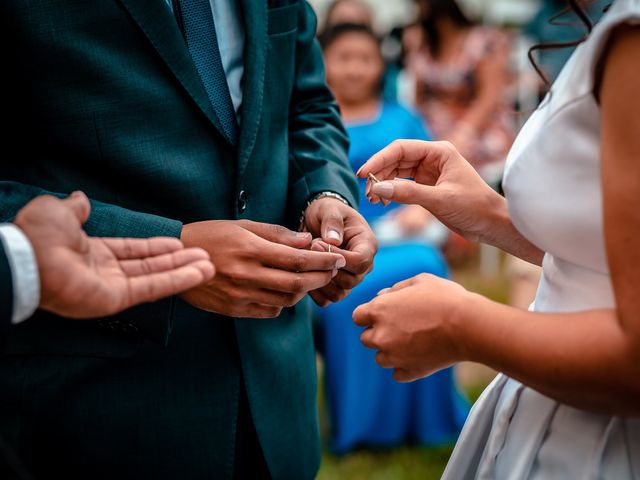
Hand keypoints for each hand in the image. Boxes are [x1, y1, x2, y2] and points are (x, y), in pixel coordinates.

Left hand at [14, 192, 214, 318]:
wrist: (28, 259)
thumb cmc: (39, 235)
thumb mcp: (59, 211)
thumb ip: (76, 207)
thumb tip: (81, 198)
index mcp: (92, 251)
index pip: (132, 250)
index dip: (157, 247)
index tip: (179, 243)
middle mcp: (105, 271)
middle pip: (150, 265)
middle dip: (178, 260)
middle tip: (203, 256)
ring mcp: (113, 287)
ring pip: (156, 278)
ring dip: (184, 271)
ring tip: (209, 266)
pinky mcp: (118, 299)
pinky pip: (152, 288)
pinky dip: (177, 280)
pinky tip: (199, 273)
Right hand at [180, 220, 346, 317]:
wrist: (176, 258)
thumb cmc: (211, 235)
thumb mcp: (243, 226)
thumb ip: (277, 234)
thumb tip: (307, 241)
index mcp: (250, 250)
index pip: (298, 260)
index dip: (323, 261)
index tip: (337, 258)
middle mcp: (247, 275)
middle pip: (297, 283)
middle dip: (321, 277)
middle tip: (332, 270)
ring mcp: (240, 295)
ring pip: (286, 299)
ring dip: (304, 290)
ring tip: (310, 278)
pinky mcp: (234, 310)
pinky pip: (269, 310)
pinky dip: (283, 302)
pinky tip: (284, 290)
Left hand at [303, 197, 376, 305]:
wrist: (318, 222)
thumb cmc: (327, 212)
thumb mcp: (329, 208)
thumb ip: (332, 221)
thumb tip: (333, 241)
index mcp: (368, 245)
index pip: (361, 261)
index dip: (338, 256)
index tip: (317, 242)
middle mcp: (364, 266)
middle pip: (350, 281)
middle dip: (325, 268)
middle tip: (308, 249)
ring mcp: (351, 279)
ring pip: (339, 293)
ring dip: (318, 281)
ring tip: (306, 261)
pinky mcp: (337, 288)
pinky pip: (327, 300)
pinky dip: (314, 291)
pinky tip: (304, 273)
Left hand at [352, 273, 470, 381]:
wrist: (468, 325)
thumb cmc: (444, 297)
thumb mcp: (419, 280)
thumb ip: (396, 288)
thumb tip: (383, 295)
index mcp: (378, 310)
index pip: (357, 317)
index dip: (370, 314)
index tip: (384, 313)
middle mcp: (380, 335)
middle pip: (366, 339)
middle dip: (379, 332)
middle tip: (402, 326)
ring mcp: (394, 356)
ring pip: (380, 358)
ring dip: (391, 351)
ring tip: (413, 341)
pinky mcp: (410, 372)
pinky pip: (398, 373)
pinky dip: (405, 366)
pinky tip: (419, 356)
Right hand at [357, 140, 505, 242]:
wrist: (491, 224)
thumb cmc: (474, 207)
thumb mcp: (440, 200)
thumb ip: (408, 193)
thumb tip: (378, 188)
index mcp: (439, 151)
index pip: (401, 149)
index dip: (379, 160)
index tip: (364, 174)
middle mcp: (433, 158)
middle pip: (396, 159)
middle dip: (379, 174)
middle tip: (367, 192)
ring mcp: (429, 172)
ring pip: (397, 172)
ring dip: (383, 184)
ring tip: (373, 199)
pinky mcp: (427, 187)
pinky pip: (403, 185)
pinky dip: (391, 192)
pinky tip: (383, 201)